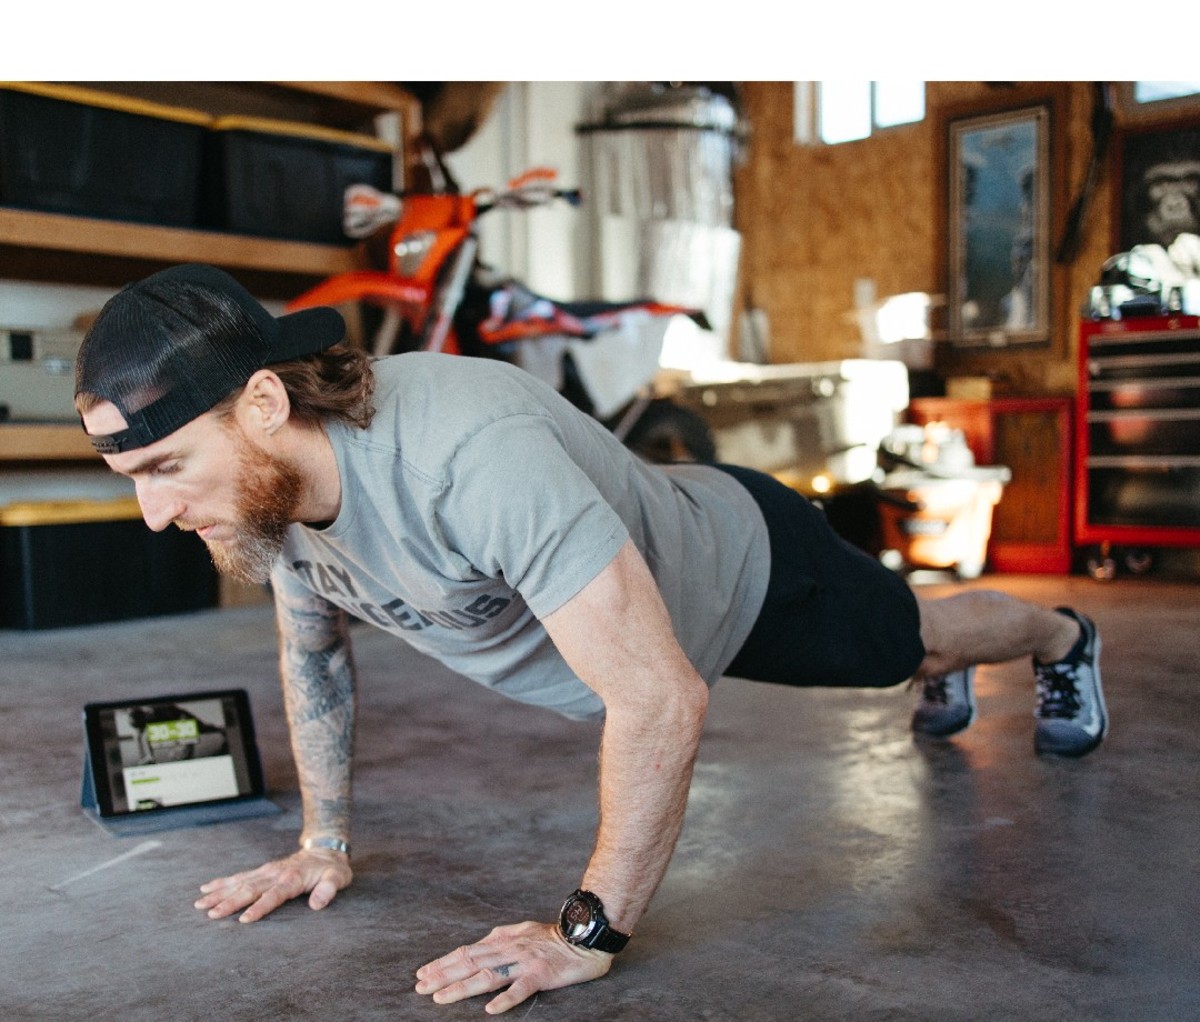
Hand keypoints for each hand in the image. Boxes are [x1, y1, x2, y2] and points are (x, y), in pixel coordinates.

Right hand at [194, 848, 351, 922]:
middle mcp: (275, 874)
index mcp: (292, 879)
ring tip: (199, 903)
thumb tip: (317, 904)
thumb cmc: (331, 868)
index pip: (274, 895)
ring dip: (219, 893)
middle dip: (230, 902)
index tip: (244, 920)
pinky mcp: (261, 871)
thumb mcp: (337, 877)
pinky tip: (206, 887)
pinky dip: (222, 882)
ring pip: (239, 882)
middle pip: (250, 889)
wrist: (324, 849)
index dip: (260, 907)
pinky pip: (239, 876)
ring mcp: (266, 871)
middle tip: (210, 914)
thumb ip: (328, 889)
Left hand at [414, 920, 611, 1013]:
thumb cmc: (555, 936)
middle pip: (470, 962)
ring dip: (462, 987)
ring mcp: (525, 962)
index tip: (423, 973)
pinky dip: (505, 1000)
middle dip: (442, 975)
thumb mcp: (524, 929)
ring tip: (440, 998)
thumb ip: (504, 936)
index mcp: (504, 939)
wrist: (585, 936)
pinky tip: (489, 1010)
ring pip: (488, 975)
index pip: (467, 951)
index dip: (443, 963)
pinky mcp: (541, 974)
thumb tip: (484, 940)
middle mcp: (510, 949)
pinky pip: (521, 989)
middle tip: (419, 988)